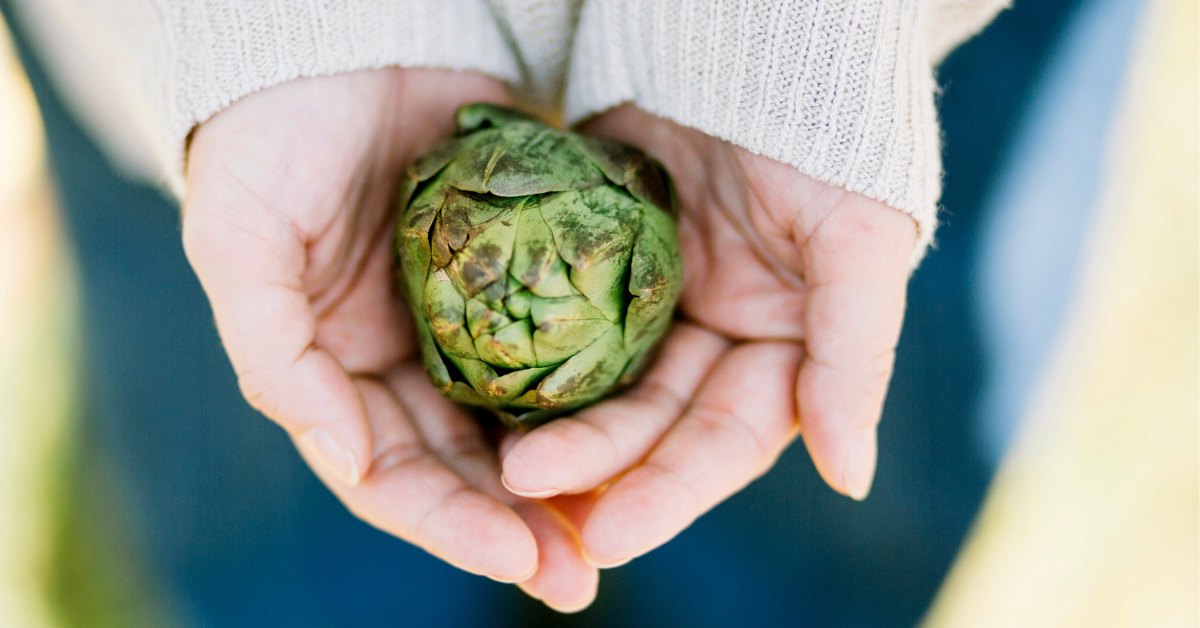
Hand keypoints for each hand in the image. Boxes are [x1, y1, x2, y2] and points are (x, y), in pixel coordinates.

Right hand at [182, 69, 596, 610]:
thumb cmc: (272, 136)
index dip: (448, 525)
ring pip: (525, 420)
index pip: (391, 474)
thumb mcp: (240, 240)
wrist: (349, 37)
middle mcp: (411, 359)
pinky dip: (600, 390)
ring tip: (624, 524)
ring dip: (570, 479)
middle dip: (518, 525)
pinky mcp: (531, 271)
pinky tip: (643, 429)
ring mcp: (474, 320)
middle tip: (580, 576)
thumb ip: (274, 353)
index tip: (517, 558)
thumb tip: (345, 461)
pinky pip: (570, 342)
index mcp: (340, 370)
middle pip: (467, 465)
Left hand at [500, 106, 916, 567]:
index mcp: (784, 349)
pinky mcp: (599, 260)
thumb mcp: (860, 237)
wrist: (754, 34)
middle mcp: (718, 337)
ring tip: (495, 458)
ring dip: (556, 424)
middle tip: (524, 492)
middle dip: (597, 464)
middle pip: (655, 425)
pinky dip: (526, 355)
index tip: (608, 534)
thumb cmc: (829, 131)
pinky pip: (557, 318)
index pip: (727, 438)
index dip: (673, 489)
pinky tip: (480, 388)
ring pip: (601, 384)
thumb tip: (853, 477)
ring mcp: (655, 301)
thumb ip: (855, 355)